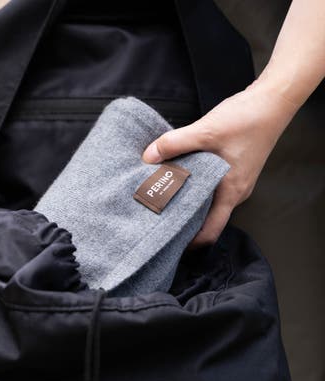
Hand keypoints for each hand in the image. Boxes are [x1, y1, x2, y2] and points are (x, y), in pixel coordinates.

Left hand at [142, 79, 298, 247]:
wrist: (272, 101)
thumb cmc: (246, 119)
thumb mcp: (205, 131)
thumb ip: (174, 144)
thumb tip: (147, 157)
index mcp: (231, 193)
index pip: (210, 231)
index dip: (189, 241)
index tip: (166, 238)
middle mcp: (235, 192)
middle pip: (206, 218)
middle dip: (182, 219)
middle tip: (155, 216)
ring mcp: (235, 181)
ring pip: (207, 200)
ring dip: (186, 199)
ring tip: (161, 195)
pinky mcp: (232, 169)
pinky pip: (210, 185)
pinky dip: (194, 183)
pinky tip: (177, 174)